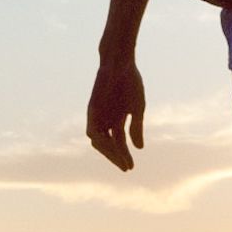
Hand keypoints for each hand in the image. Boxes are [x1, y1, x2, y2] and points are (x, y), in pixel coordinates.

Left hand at [85, 50, 146, 171]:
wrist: (120, 63)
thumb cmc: (130, 82)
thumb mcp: (137, 108)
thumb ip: (136, 128)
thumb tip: (139, 148)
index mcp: (117, 119)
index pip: (119, 143)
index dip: (125, 156)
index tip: (131, 168)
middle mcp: (105, 120)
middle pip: (108, 145)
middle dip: (116, 157)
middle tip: (126, 168)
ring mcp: (98, 116)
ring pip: (98, 141)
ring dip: (108, 152)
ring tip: (120, 160)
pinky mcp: (92, 110)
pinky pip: (93, 131)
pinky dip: (100, 140)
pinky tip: (111, 146)